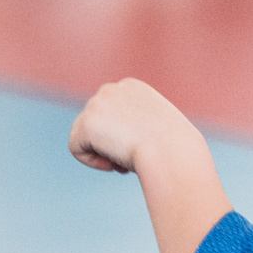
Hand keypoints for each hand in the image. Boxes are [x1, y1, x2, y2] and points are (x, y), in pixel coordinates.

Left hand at [69, 78, 192, 175]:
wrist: (170, 151)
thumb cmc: (175, 148)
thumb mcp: (162, 129)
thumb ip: (141, 126)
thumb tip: (120, 141)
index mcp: (131, 87)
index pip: (112, 113)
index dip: (123, 135)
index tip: (140, 149)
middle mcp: (111, 89)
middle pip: (97, 123)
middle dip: (111, 144)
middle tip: (131, 159)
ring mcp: (96, 104)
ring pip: (84, 136)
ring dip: (103, 153)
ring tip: (124, 163)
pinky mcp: (86, 123)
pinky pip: (76, 148)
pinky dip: (92, 162)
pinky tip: (114, 165)